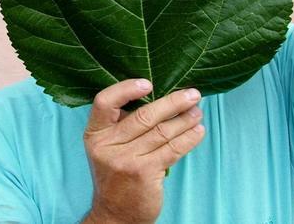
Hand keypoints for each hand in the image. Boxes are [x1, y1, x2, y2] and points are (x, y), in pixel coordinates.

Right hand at [82, 79, 204, 223]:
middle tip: (193, 94)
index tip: (148, 83)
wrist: (114, 214)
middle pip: (143, 116)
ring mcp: (126, 159)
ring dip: (185, 120)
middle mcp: (107, 145)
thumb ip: (122, 124)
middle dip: (173, 102)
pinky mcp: (144, 172)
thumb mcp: (107, 148)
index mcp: (95, 134)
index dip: (126, 89)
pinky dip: (188, 138)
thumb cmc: (115, 174)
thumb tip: (158, 96)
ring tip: (198, 111)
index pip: (104, 102)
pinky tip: (198, 131)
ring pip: (162, 132)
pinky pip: (172, 150)